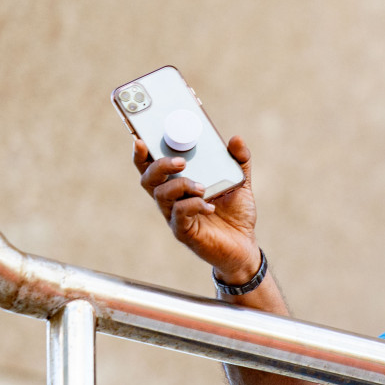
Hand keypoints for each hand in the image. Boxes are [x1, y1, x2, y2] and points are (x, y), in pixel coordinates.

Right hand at [135, 135, 260, 282]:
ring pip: (161, 195)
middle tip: (181, 162)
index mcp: (177, 183)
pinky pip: (179, 215)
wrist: (244, 246)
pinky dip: (193, 206)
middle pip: (148, 179)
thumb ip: (240, 161)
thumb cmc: (236, 214)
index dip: (140, 153)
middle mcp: (170, 199)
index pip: (150, 166)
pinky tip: (210, 206)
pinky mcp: (183, 232)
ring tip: (202, 187)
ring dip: (180, 185)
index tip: (140, 139)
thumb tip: (236, 139)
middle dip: (159, 166)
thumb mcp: (240, 182)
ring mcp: (174, 216)